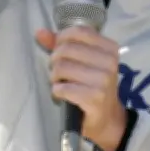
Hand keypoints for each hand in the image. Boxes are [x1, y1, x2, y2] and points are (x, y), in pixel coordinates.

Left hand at [36, 26, 126, 150]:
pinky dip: (57, 91)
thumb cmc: (92, 85)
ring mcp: (104, 80)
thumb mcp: (82, 61)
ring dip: (54, 77)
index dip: (61, 39)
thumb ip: (62, 44)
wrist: (106, 118)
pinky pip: (63, 88)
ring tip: (59, 83)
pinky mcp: (95, 98)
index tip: (58, 50)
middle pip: (67, 49)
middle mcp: (109, 62)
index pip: (79, 32)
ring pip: (62, 67)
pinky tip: (61, 94)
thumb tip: (40, 32)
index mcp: (110, 48)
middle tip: (57, 71)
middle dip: (55, 60)